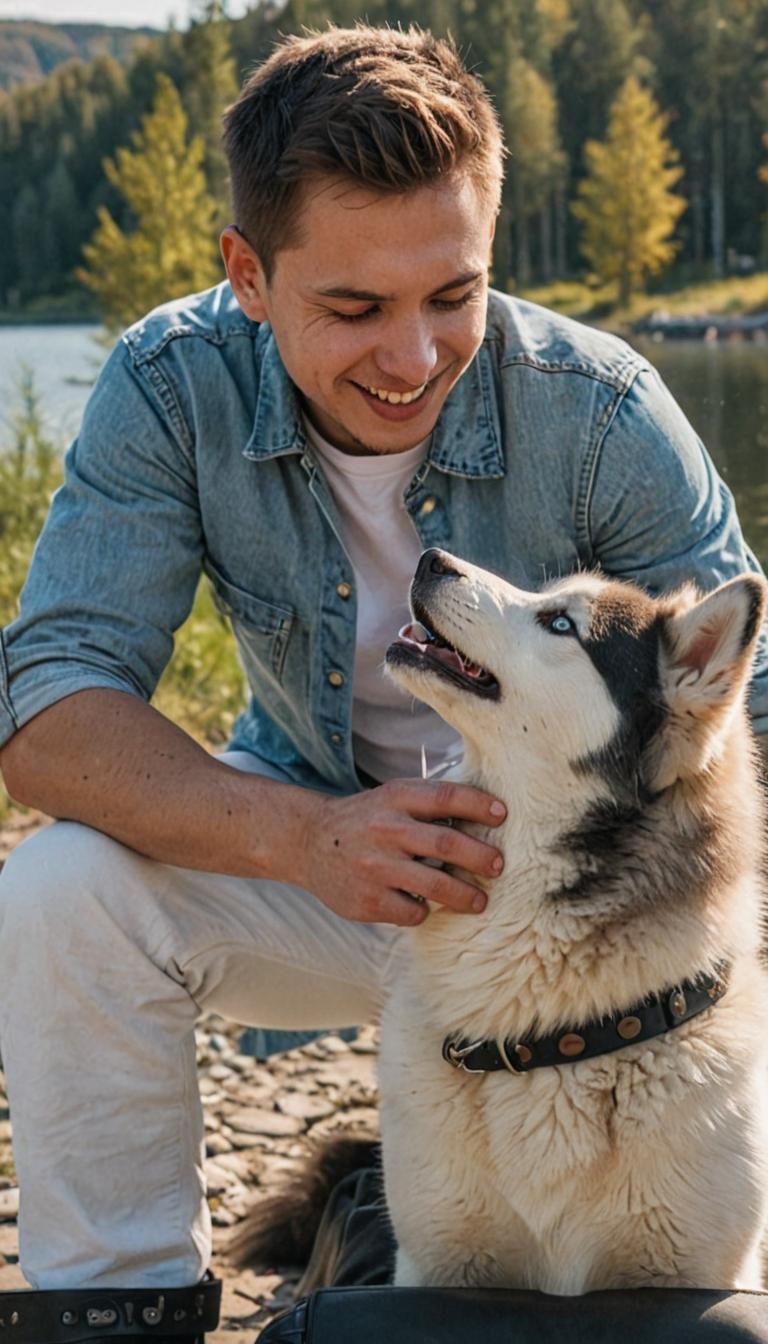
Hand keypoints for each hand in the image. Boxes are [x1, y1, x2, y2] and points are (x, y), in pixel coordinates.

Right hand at [293, 778, 505, 926]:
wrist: (308, 843)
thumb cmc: (365, 820)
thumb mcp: (391, 798)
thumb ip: (428, 805)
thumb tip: (488, 816)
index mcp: (394, 798)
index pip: (445, 797)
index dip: (478, 805)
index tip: (503, 815)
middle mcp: (385, 830)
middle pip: (446, 844)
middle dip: (481, 857)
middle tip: (498, 866)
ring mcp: (375, 867)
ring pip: (435, 885)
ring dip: (465, 895)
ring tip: (480, 901)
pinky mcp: (368, 900)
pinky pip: (412, 912)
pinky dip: (424, 910)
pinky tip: (423, 905)